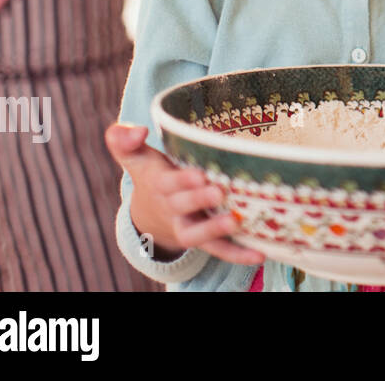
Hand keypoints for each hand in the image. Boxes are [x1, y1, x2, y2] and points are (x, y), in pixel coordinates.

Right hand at [104, 123, 264, 266]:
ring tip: (235, 222)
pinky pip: (217, 250)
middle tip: (219, 191)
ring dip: (213, 230)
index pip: (165, 183)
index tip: (198, 174)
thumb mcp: (137, 157)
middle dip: (198, 200)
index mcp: (158, 184)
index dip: (181, 180)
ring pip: (194, 234)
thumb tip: (138, 130)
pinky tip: (260, 255)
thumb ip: (124, 140)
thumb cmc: (153, 174)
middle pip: (181, 207)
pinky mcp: (204, 241)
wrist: (151, 214)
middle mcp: (171, 208)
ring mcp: (187, 226)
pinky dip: (237, 254)